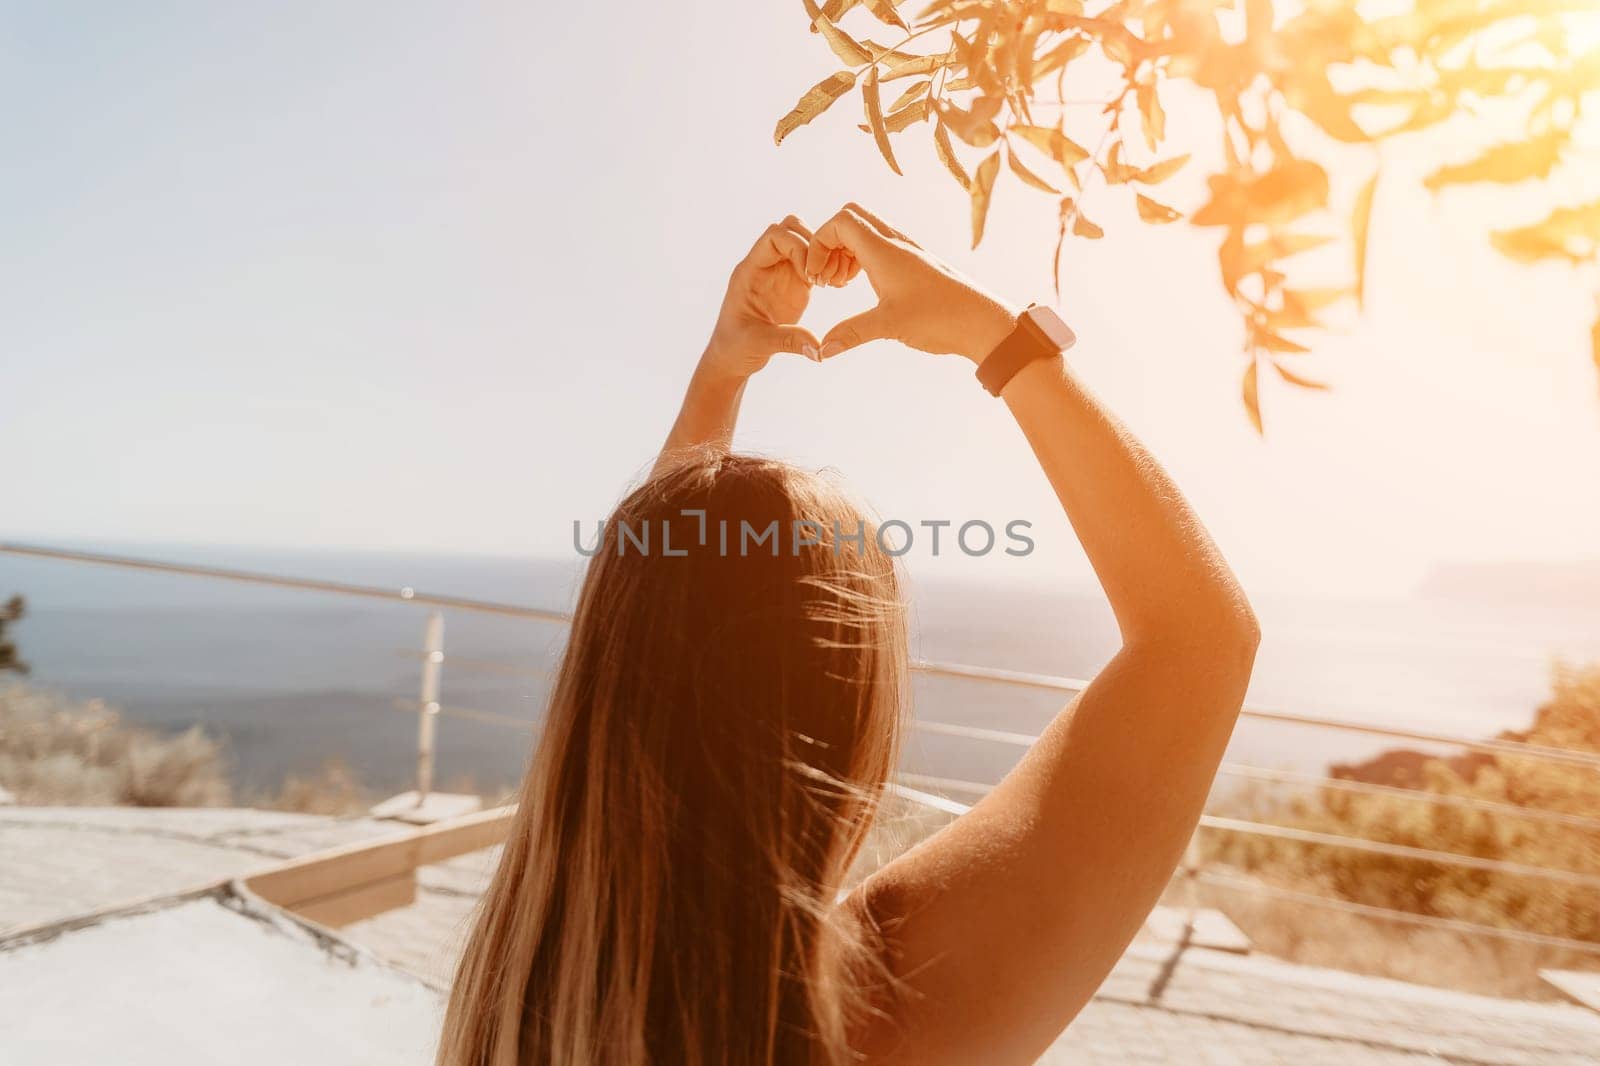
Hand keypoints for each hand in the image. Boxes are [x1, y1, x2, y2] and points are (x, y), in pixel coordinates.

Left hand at [702, 216, 825, 380]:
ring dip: (822, 254)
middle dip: (813, 245)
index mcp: (750, 270)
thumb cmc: (735, 348)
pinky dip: (827, 266)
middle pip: (791, 229)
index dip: (796, 247)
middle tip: (824, 275)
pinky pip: (813, 261)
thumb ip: (788, 342)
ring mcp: (781, 273)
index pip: (774, 236)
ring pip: (805, 241)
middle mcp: (766, 265)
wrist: (733, 357)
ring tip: (832, 281)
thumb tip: (819, 349)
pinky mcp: (795, 285)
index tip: (808, 276)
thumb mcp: (759, 344)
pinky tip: (836, 286)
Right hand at [804, 203, 1018, 363]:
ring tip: (840, 284)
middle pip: (850, 218)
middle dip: (828, 244)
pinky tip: (860, 285)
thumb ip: (851, 333)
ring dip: (844, 251)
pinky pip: (878, 246)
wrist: (982, 321)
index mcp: (884, 250)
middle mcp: (895, 243)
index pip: (840, 222)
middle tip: (826, 278)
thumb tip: (822, 350)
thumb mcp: (889, 326)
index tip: (817, 277)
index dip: (819, 244)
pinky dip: (861, 258)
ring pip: (864, 231)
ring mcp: (906, 251)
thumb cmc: (940, 318)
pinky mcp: (914, 263)